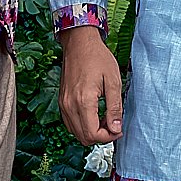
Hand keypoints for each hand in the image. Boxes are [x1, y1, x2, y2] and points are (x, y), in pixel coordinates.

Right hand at [59, 24, 123, 143]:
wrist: (79, 44)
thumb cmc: (97, 58)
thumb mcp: (113, 81)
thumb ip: (115, 107)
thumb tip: (116, 128)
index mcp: (84, 101)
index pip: (93, 134)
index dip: (108, 137)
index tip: (118, 130)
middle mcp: (70, 105)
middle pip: (83, 137)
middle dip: (101, 136)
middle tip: (113, 125)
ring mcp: (64, 104)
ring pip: (75, 133)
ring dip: (91, 132)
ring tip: (104, 119)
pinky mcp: (62, 102)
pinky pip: (70, 123)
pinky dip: (82, 126)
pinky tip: (93, 115)